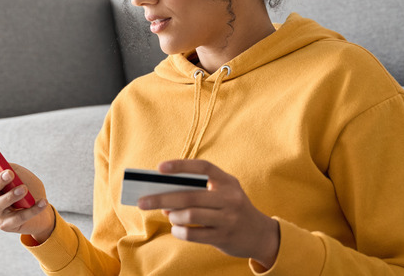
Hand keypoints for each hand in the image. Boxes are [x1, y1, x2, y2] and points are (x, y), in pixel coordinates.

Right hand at [0, 148, 55, 242]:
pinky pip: (18, 217)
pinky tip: (43, 202)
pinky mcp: (6, 225)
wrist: (43, 212)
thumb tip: (7, 169)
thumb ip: (14, 170)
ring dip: (11, 196)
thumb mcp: (23, 175)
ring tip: (24, 189)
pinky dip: (32, 209)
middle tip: (9, 173)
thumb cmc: (30, 190)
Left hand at [137, 159, 279, 269]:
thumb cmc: (232, 209)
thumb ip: (198, 191)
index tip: (159, 168)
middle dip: (161, 198)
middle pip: (189, 195)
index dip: (181, 165)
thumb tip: (164, 195)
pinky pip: (193, 234)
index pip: (203, 167)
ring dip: (173, 216)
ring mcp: (228, 219)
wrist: (260, 235)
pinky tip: (176, 229)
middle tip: (142, 201)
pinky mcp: (224, 237)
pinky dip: (179, 231)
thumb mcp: (223, 194)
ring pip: (190, 215)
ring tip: (169, 215)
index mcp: (228, 181)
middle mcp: (230, 198)